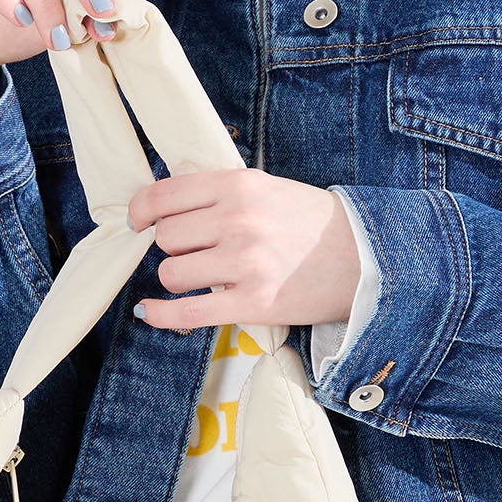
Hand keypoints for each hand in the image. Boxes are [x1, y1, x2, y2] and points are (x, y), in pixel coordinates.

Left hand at [125, 168, 361, 332]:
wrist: (362, 259)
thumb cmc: (309, 224)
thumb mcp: (266, 188)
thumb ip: (219, 194)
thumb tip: (162, 210)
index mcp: (240, 186)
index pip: (166, 196)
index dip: (142, 211)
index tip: (139, 222)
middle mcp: (239, 221)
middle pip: (166, 237)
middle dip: (175, 247)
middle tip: (199, 251)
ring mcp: (245, 263)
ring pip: (172, 272)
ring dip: (180, 278)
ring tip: (203, 277)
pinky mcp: (252, 303)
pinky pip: (186, 312)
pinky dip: (162, 315)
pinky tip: (150, 312)